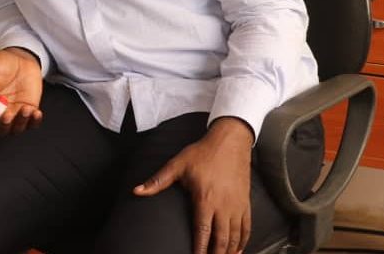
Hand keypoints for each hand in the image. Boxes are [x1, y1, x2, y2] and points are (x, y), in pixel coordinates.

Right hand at [0, 47, 43, 135]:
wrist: (21, 61)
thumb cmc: (2, 63)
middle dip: (2, 125)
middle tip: (7, 115)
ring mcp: (12, 114)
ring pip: (13, 128)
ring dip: (20, 123)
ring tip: (25, 110)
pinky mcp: (27, 112)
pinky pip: (31, 124)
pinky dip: (34, 122)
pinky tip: (36, 113)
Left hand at [133, 117, 253, 253]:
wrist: (230, 141)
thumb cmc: (203, 153)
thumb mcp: (178, 165)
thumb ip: (158, 181)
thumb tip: (137, 190)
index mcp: (205, 199)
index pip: (203, 232)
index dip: (199, 250)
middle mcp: (223, 205)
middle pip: (221, 240)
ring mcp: (237, 205)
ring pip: (235, 236)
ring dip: (229, 251)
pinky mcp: (245, 202)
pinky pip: (247, 227)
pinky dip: (243, 241)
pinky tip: (237, 249)